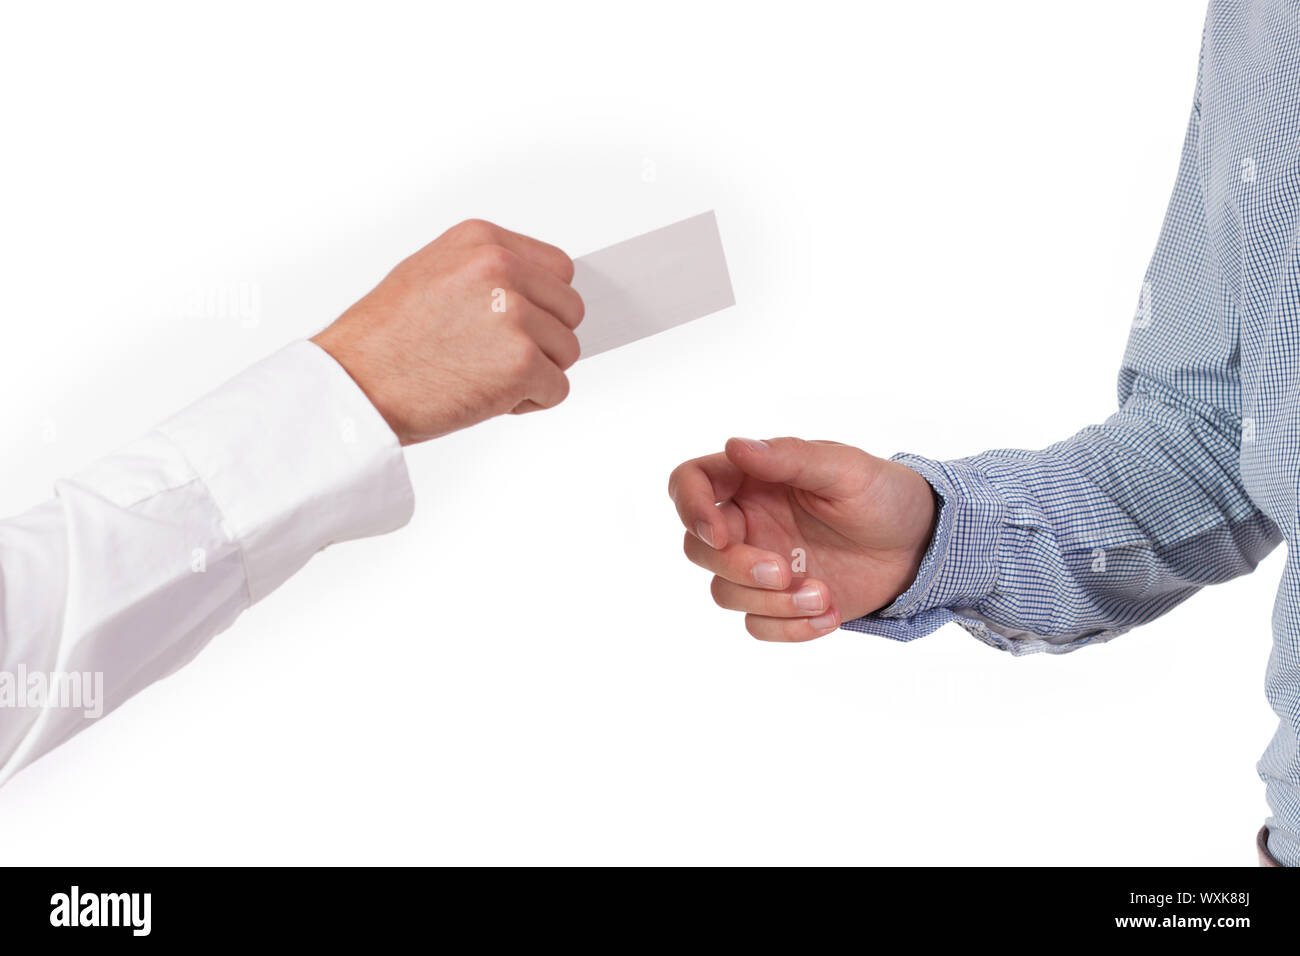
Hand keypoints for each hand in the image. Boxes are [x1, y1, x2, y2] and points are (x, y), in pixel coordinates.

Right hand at [312, 219, 584, 444]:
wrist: (352, 386)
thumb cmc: (384, 341)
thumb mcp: (432, 275)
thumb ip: (487, 274)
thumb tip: (537, 292)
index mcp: (482, 242)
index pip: (559, 269)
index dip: (544, 304)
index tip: (518, 325)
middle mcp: (501, 269)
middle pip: (570, 309)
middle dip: (545, 339)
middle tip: (495, 356)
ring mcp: (514, 315)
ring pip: (567, 351)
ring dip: (536, 373)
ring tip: (483, 376)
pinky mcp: (522, 362)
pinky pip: (558, 389)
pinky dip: (530, 403)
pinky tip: (487, 398)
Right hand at [668, 437, 936, 641]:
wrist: (922, 546)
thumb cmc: (883, 495)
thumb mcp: (844, 469)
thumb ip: (789, 457)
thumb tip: (735, 445)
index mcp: (752, 479)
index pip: (690, 483)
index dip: (689, 506)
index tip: (718, 533)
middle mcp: (748, 522)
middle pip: (699, 549)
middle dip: (736, 566)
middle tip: (782, 571)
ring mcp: (761, 564)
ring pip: (725, 593)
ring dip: (770, 602)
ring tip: (823, 595)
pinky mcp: (779, 603)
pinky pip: (756, 625)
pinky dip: (788, 628)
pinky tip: (829, 615)